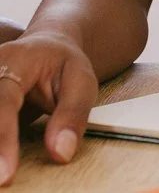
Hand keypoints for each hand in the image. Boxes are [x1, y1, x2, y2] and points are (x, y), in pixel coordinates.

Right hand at [0, 31, 97, 182]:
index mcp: (15, 60)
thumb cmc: (64, 66)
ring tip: (2, 174)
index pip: (3, 103)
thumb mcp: (81, 80)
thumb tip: (61, 153)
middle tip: (1, 181)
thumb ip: (73, 113)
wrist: (48, 49)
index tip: (5, 175)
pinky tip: (2, 160)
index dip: (2, 140)